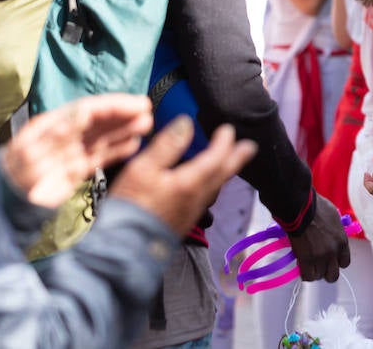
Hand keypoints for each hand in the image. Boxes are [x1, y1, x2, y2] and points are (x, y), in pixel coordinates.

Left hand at [1, 94, 153, 207]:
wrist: (2, 206)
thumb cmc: (13, 177)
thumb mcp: (31, 152)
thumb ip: (58, 132)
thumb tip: (84, 114)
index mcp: (51, 126)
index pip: (88, 109)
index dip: (114, 105)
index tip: (137, 103)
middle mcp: (63, 136)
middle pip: (98, 121)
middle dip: (123, 115)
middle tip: (147, 112)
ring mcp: (69, 153)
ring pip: (102, 137)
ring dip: (124, 130)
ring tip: (146, 125)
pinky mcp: (73, 171)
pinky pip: (99, 156)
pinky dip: (117, 150)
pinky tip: (133, 145)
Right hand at [109, 117, 257, 236]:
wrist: (122, 249)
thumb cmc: (131, 206)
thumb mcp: (142, 169)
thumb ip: (166, 146)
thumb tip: (186, 122)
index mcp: (191, 182)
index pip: (216, 157)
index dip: (224, 142)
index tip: (227, 129)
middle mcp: (198, 198)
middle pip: (223, 174)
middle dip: (236, 159)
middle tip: (250, 147)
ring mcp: (191, 212)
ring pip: (216, 186)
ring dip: (225, 171)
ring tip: (229, 161)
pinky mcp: (183, 221)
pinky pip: (206, 196)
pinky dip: (213, 183)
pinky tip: (206, 183)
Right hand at [286, 194, 350, 282]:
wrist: (302, 208)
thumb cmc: (316, 208)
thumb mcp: (334, 218)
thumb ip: (335, 232)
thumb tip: (332, 235)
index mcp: (342, 241)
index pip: (345, 263)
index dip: (336, 262)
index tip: (330, 260)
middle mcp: (333, 252)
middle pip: (333, 275)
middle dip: (326, 272)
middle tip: (319, 265)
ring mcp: (320, 257)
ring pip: (319, 276)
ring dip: (313, 271)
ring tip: (308, 264)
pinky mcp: (306, 260)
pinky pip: (307, 276)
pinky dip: (304, 273)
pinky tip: (301, 265)